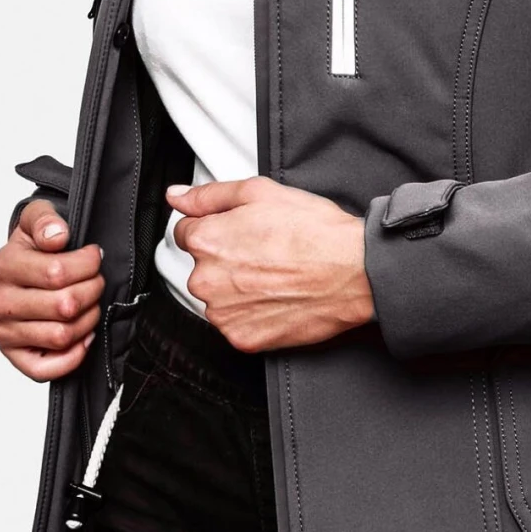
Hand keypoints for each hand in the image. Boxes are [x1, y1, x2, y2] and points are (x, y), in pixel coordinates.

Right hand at [0, 199, 105, 380]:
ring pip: (62, 335)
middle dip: (91, 292)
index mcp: (2, 266)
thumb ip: (45, 219)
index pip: (57, 272)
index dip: (87, 264)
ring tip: (89, 305)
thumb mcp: (39, 219)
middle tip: (96, 283)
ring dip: (87, 320)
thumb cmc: (36, 248)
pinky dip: (73, 355)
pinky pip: (46, 370)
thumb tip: (56, 236)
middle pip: (64, 305)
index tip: (94, 257)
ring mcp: (3, 332)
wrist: (25, 270)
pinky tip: (82, 335)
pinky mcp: (14, 357)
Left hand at [169, 176, 374, 350]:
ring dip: (237, 289)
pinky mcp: (243, 339)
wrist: (354, 272)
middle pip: (202, 268)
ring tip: (275, 276)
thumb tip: (177, 197)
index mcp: (205, 241)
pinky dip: (252, 315)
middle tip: (265, 252)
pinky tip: (277, 297)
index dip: (217, 228)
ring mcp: (223, 314)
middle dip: (226, 260)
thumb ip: (209, 195)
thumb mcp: (260, 192)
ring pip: (219, 298)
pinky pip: (237, 325)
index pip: (186, 233)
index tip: (241, 233)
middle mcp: (206, 281)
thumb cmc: (314, 232)